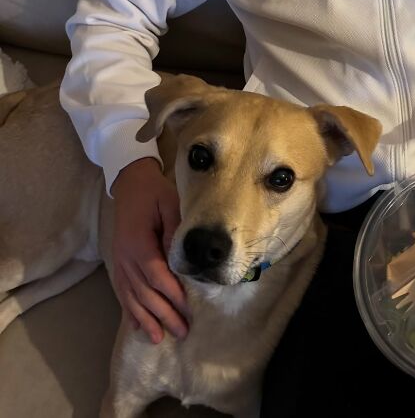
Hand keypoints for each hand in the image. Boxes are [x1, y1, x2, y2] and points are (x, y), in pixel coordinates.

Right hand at [111, 158, 188, 343]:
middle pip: (144, 291)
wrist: (130, 184)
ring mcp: (119, 262)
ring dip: (146, 319)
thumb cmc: (155, 193)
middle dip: (163, 314)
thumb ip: (174, 231)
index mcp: (138, 241)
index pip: (155, 274)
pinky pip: (122, 292)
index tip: (187, 308)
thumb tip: (183, 259)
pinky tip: (136, 327)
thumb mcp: (169, 204)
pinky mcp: (119, 264)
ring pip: (131, 297)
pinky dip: (130, 311)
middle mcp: (125, 257)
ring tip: (159, 339)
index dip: (171, 293)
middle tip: (182, 332)